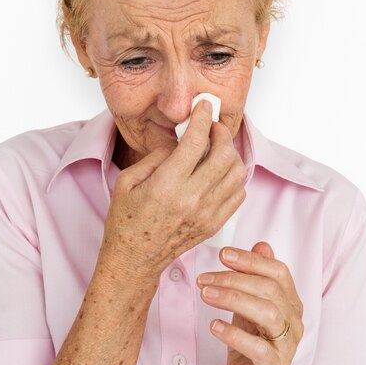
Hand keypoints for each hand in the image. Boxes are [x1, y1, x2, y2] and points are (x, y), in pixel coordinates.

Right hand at [100, 100, 246, 278]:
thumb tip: (180, 140)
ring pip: (237, 172)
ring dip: (230, 153)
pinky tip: (219, 172)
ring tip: (217, 148)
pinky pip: (239, 193)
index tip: (204, 106)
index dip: (202, 117)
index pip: (195, 141)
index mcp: (167, 185)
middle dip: (221, 132)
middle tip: (212, 127)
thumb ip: (156, 156)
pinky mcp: (215, 224)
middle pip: (224, 154)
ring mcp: (207, 213)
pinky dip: (234, 177)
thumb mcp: (128, 181)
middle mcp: (191, 199)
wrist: (135, 258)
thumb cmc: (126, 220)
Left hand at [196, 241, 303, 364]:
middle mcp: (293, 322)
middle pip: (269, 289)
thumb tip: (261, 245)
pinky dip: (233, 334)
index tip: (222, 255)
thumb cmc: (250, 345)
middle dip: (234, 278)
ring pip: (267, 313)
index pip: (278, 271)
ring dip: (232, 299)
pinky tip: (214, 326)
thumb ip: (255, 279)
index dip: (250, 260)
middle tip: (204, 278)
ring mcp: (286, 346)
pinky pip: (257, 348)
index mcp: (290, 303)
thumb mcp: (249, 307)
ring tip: (205, 295)